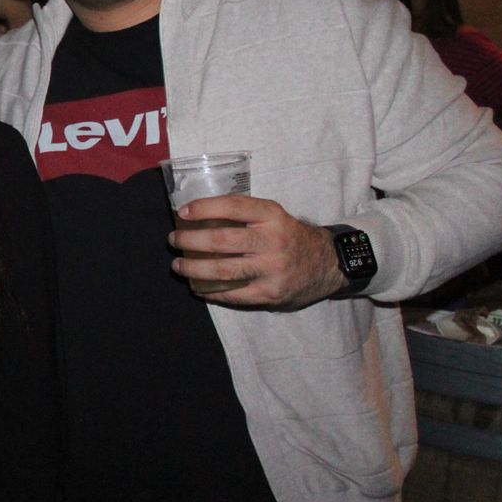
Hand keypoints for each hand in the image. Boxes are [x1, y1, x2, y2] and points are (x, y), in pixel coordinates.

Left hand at [169, 195, 345, 309]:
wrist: (328, 264)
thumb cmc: (290, 236)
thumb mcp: (274, 217)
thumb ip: (244, 215)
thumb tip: (197, 215)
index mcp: (272, 216)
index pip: (234, 207)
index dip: (204, 208)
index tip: (183, 213)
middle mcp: (274, 241)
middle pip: (222, 241)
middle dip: (190, 241)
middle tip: (173, 240)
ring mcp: (273, 269)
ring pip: (224, 270)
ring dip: (194, 269)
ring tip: (178, 266)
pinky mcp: (271, 293)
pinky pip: (234, 294)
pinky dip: (211, 292)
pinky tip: (198, 288)